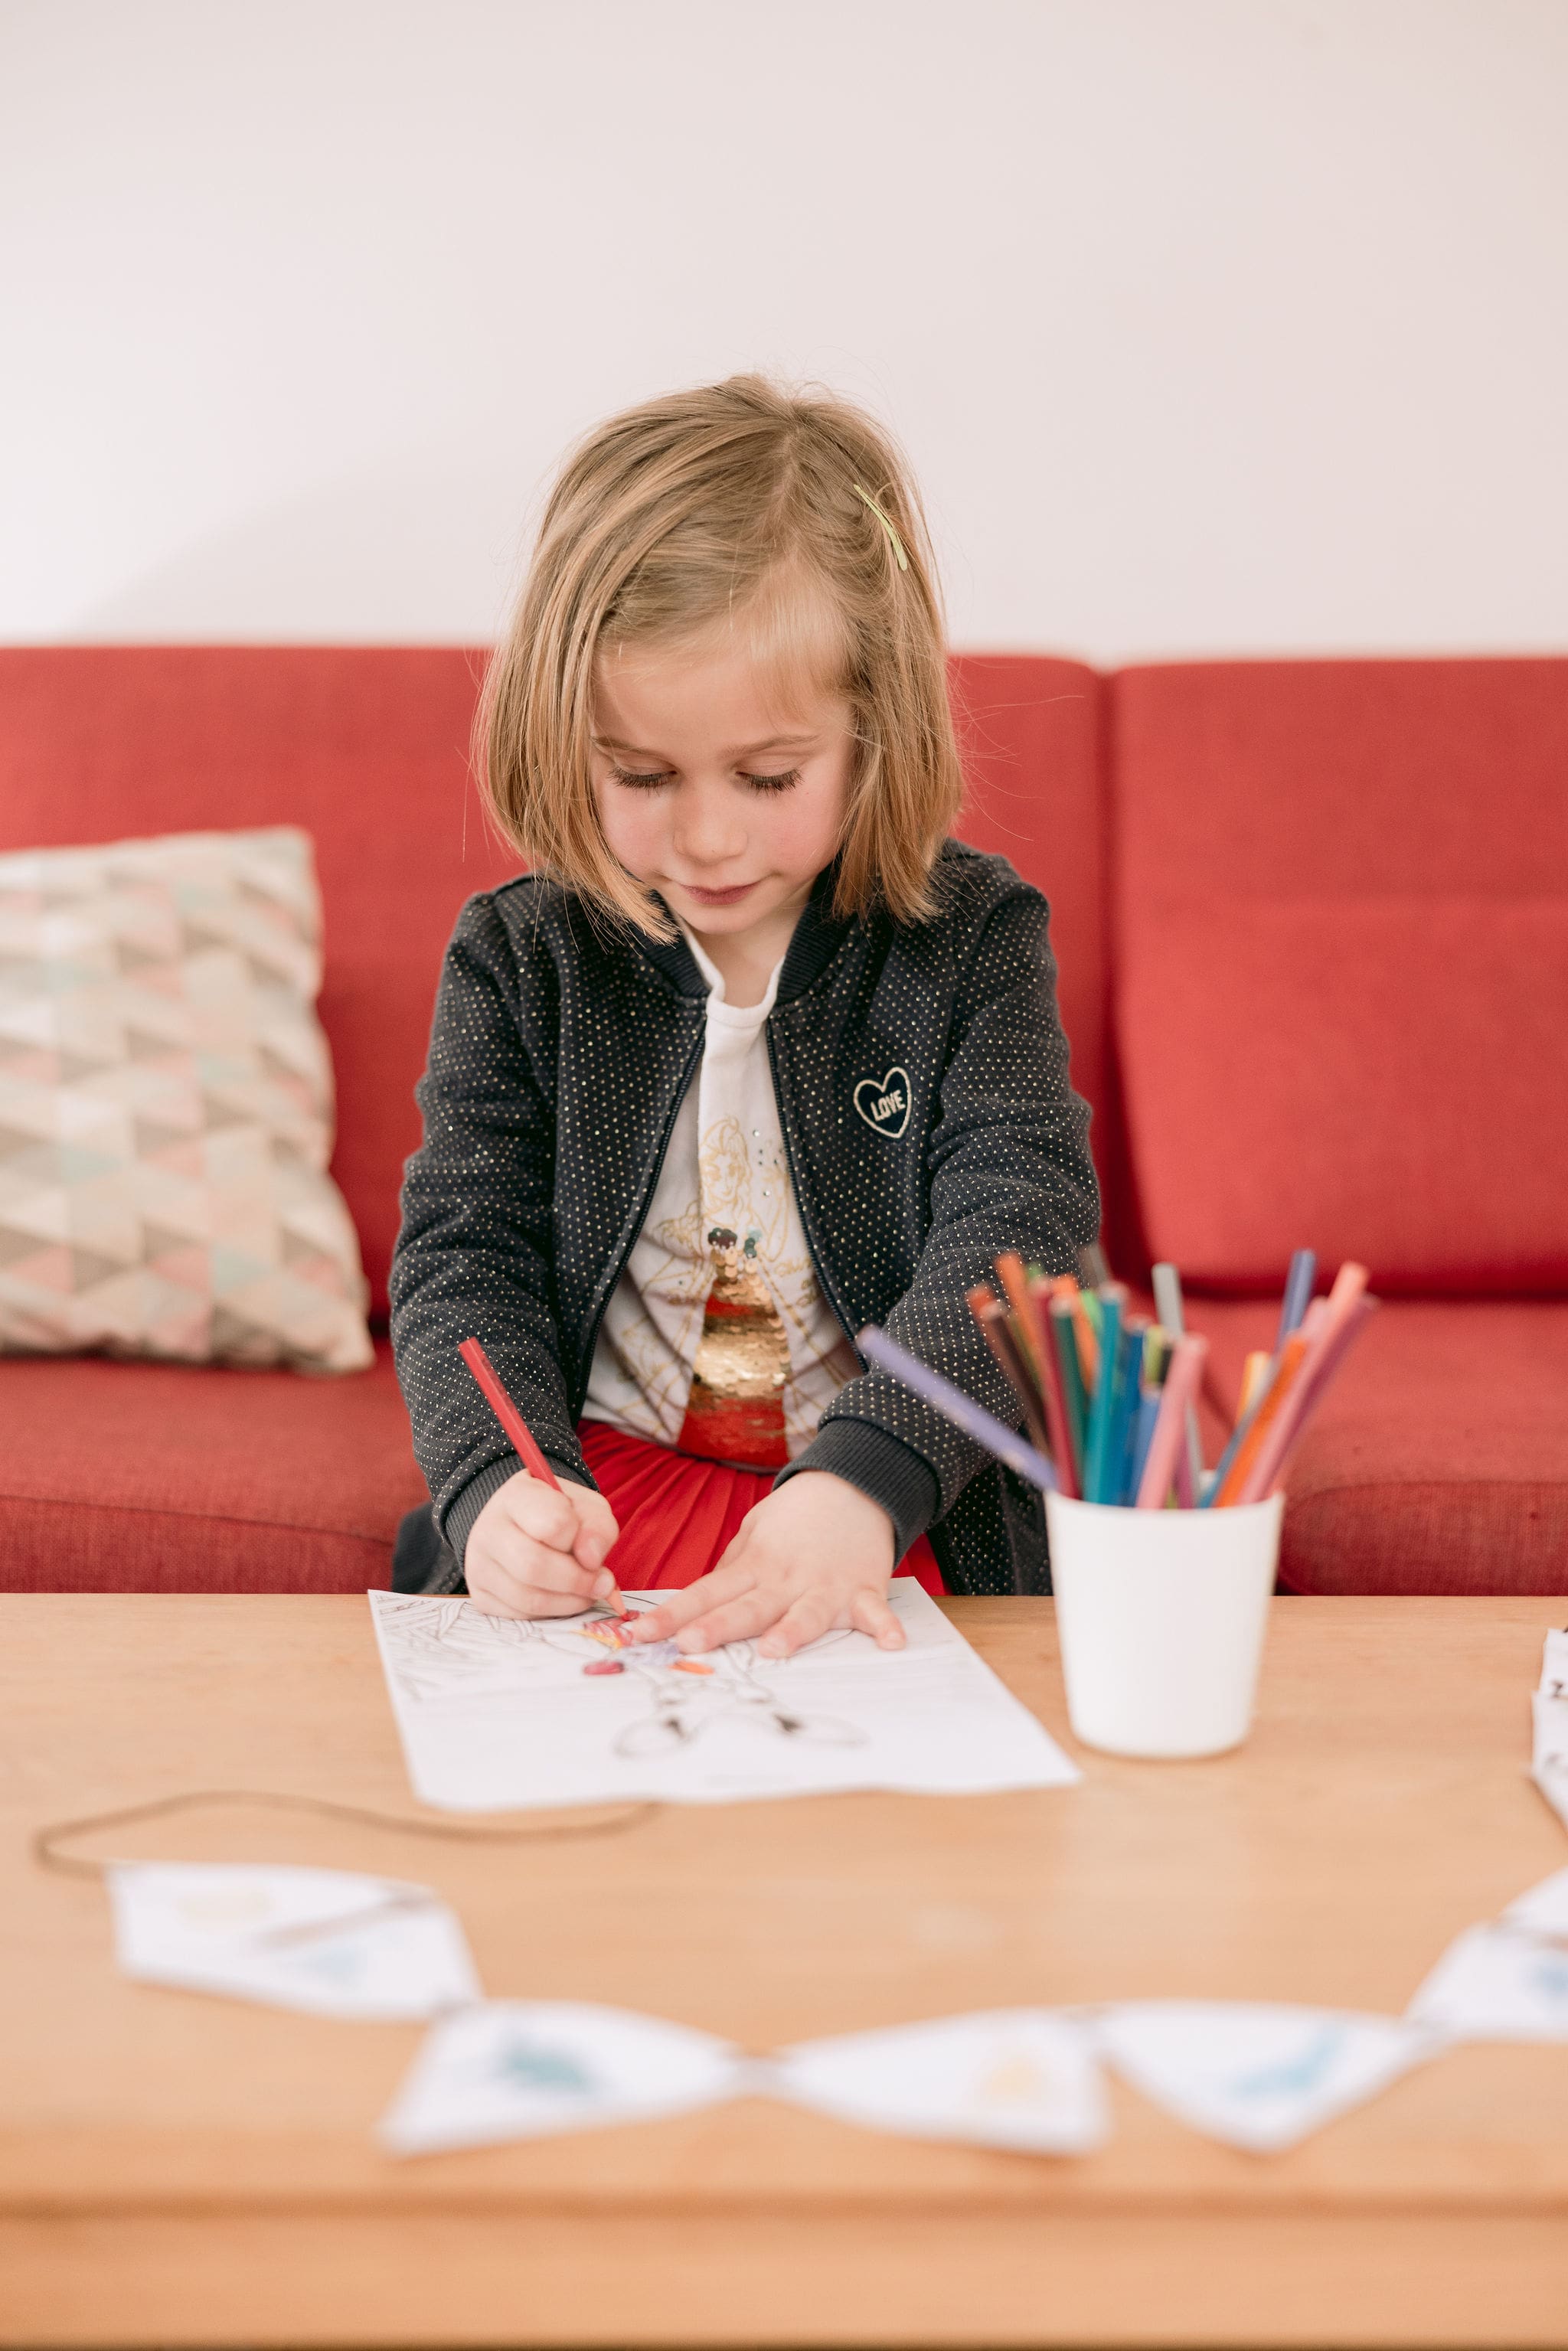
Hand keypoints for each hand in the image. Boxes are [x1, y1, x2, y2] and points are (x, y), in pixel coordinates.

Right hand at [465, 1469, 619, 1618]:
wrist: (523, 1528)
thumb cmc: (559, 1515)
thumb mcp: (587, 1508)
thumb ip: (598, 1528)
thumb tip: (592, 1562)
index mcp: (515, 1496)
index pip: (553, 1524)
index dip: (581, 1540)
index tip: (590, 1547)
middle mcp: (488, 1529)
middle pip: (534, 1565)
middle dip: (578, 1581)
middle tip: (601, 1583)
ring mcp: (478, 1565)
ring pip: (527, 1598)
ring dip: (569, 1602)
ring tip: (585, 1592)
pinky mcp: (480, 1596)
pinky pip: (520, 1616)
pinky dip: (550, 1614)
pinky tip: (561, 1598)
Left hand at [624, 1472, 905, 1658]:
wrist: (854, 1481)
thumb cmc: (797, 1514)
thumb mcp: (755, 1532)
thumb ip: (733, 1569)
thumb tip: (703, 1605)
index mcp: (754, 1565)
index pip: (705, 1593)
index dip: (670, 1615)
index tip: (637, 1635)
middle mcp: (785, 1578)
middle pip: (747, 1607)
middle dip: (716, 1626)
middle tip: (687, 1643)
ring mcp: (826, 1584)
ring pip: (805, 1613)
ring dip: (791, 1631)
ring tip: (774, 1650)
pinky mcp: (864, 1589)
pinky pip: (874, 1611)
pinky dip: (884, 1625)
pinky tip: (891, 1641)